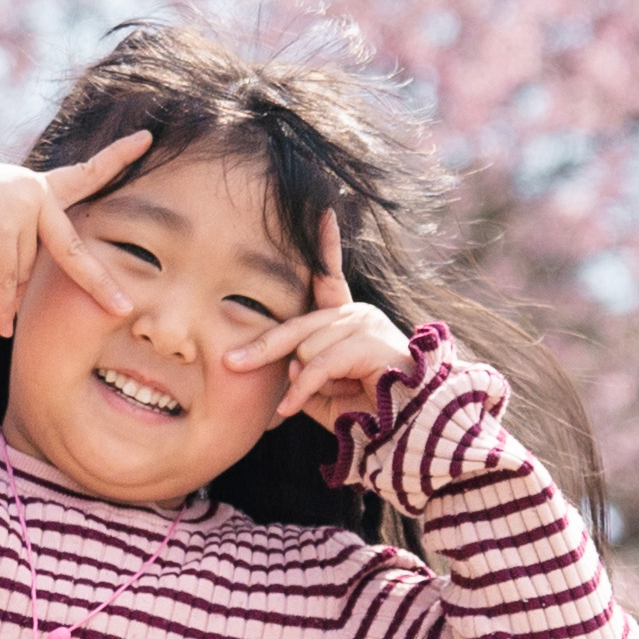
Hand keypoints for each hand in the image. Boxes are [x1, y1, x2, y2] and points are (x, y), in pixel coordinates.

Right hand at [0, 129, 155, 340]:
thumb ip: (21, 246)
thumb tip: (27, 294)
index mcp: (38, 187)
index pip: (85, 174)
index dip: (118, 157)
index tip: (147, 139)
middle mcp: (33, 195)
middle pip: (72, 252)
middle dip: (98, 284)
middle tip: (124, 309)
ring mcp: (16, 212)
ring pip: (24, 272)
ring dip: (2, 282)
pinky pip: (5, 282)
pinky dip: (2, 307)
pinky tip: (5, 329)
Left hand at [222, 213, 414, 430]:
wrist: (408, 426)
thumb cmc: (366, 410)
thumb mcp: (322, 392)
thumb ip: (301, 374)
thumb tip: (289, 364)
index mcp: (347, 322)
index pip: (329, 277)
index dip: (325, 245)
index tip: (324, 212)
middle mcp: (357, 315)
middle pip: (297, 327)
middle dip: (262, 348)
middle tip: (230, 362)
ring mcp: (364, 324)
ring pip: (306, 350)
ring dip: (307, 383)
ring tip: (336, 398)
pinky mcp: (368, 342)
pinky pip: (318, 364)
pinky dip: (303, 389)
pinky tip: (290, 408)